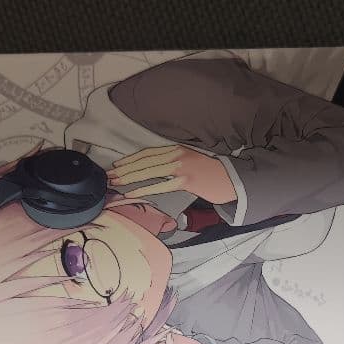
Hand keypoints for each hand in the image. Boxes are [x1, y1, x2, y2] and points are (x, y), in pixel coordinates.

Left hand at [108, 145, 237, 204]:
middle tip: (108, 176)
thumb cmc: (215, 175)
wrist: (234, 180)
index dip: (131, 160)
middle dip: (124, 169)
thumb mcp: (193, 163)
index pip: (148, 153)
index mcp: (178, 149)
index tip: (117, 166)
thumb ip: (176, 164)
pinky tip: (130, 193)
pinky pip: (158, 185)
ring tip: (114, 184)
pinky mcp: (185, 180)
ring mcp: (181, 167)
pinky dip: (142, 189)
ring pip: (148, 172)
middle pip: (144, 161)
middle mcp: (177, 155)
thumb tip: (160, 174)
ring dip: (128, 179)